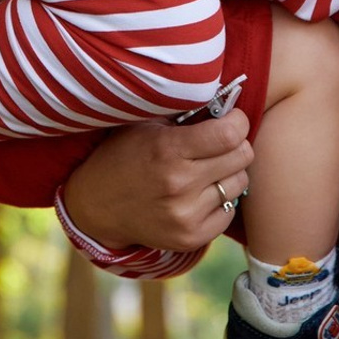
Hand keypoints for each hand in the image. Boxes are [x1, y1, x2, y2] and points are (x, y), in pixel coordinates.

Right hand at [61, 110, 252, 252]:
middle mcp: (180, 184)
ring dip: (229, 172)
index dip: (237, 121)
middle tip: (220, 142)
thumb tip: (223, 101)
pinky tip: (201, 193)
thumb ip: (182, 114)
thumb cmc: (122, 156)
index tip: (232, 118)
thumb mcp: (144, 125)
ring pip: (239, 184)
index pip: (229, 134)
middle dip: (236, 144)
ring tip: (208, 168)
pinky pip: (230, 212)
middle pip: (242, 157)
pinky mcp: (191, 237)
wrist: (96, 205)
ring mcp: (186, 215)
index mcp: (167, 149)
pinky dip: (221, 200)